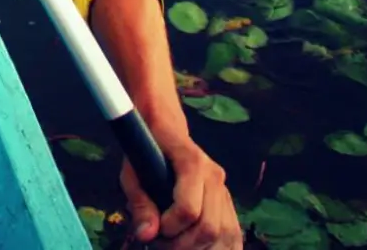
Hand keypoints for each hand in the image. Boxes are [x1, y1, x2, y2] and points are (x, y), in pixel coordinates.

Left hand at [120, 135, 240, 248]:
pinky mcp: (228, 201)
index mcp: (191, 162)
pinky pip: (233, 233)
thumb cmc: (146, 149)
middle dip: (183, 244)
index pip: (189, 209)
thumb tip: (146, 235)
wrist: (166, 129)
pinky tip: (199, 248)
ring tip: (175, 244)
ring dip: (199, 248)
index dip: (170, 228)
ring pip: (224, 234)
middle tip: (161, 242)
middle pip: (209, 227)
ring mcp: (224, 189)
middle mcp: (215, 176)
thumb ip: (139, 203)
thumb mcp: (132, 172)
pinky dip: (219, 247)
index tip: (155, 229)